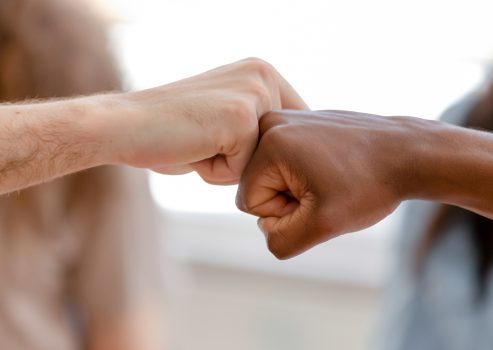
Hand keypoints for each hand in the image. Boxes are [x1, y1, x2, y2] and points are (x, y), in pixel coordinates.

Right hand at [112, 58, 306, 183]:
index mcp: (263, 72)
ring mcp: (254, 93)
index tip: (226, 147)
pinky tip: (192, 149)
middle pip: (280, 149)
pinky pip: (243, 171)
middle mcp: (264, 74)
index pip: (294, 129)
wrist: (123, 126)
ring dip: (230, 168)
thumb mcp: (227, 119)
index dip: (268, 154)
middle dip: (244, 161)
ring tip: (199, 144)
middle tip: (204, 140)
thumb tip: (296, 156)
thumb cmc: (173, 132)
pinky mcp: (242, 118)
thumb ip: (260, 126)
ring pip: (263, 162)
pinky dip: (215, 173)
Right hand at [236, 110, 424, 258]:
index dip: (283, 214)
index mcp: (269, 142)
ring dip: (299, 188)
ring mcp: (289, 119)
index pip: (249, 202)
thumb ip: (282, 241)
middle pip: (258, 186)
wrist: (410, 153)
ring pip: (274, 175)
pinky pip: (288, 161)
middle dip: (289, 200)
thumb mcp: (323, 225)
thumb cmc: (370, 186)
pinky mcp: (303, 122)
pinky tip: (336, 169)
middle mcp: (272, 122)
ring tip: (332, 180)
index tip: (319, 201)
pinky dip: (307, 173)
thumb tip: (267, 230)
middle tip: (327, 191)